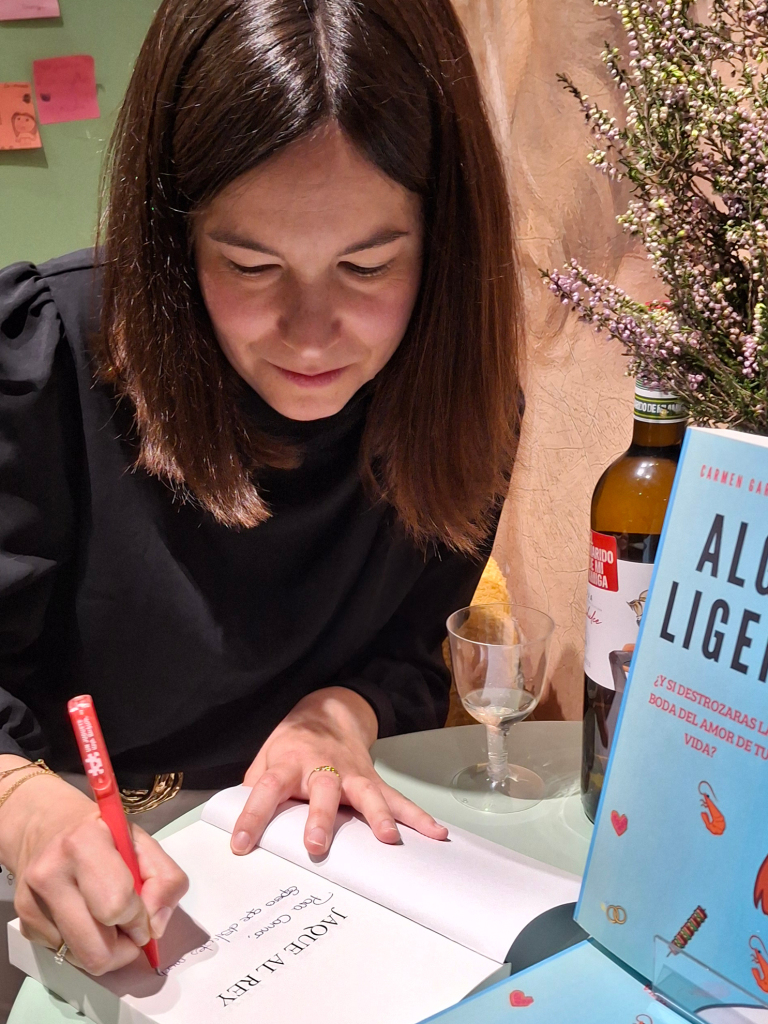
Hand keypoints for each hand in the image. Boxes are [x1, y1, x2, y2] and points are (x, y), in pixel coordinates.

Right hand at [0, 761, 187, 974]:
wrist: (44, 826)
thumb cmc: (102, 834)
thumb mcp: (142, 842)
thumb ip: (166, 879)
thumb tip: (156, 927)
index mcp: (83, 843)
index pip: (116, 906)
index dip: (140, 920)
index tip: (145, 915)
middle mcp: (50, 874)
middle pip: (96, 950)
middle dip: (125, 949)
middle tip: (132, 929)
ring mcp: (31, 903)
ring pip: (81, 960)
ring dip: (106, 951)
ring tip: (110, 921)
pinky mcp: (24, 924)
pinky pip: (65, 956)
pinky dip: (86, 946)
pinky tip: (88, 918)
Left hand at [231, 687, 447, 856]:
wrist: (328, 713)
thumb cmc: (292, 745)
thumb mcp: (264, 760)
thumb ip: (254, 791)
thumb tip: (240, 829)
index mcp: (288, 763)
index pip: (266, 788)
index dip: (252, 815)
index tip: (241, 844)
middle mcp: (321, 768)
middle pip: (322, 789)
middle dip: (321, 817)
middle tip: (317, 843)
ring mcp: (351, 774)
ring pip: (366, 794)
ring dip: (377, 816)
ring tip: (388, 839)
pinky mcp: (372, 781)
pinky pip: (397, 799)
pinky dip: (417, 816)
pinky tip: (435, 833)